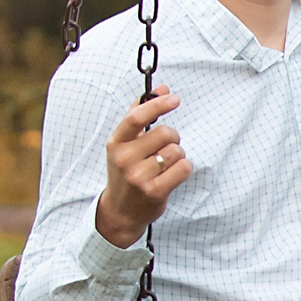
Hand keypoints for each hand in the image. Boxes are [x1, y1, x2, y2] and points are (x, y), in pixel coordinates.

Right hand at [96, 88, 187, 246]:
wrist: (120, 211)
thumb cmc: (125, 172)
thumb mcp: (124, 144)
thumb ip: (140, 114)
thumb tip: (162, 89)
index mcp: (115, 143)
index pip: (136, 117)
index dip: (157, 105)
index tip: (173, 98)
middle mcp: (124, 159)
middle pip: (165, 134)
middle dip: (173, 138)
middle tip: (165, 148)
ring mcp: (139, 177)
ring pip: (177, 151)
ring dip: (178, 155)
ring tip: (166, 165)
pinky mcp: (155, 191)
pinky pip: (183, 168)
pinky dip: (184, 168)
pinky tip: (173, 174)